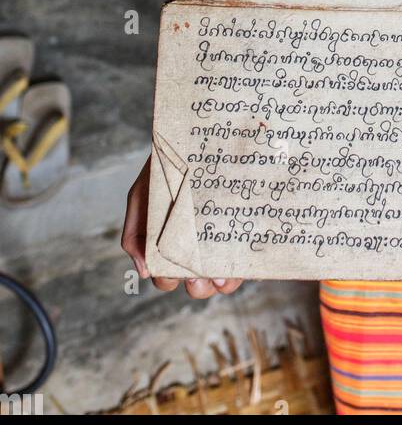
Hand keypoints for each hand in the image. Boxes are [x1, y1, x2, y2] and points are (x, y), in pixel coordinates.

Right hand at [122, 155, 243, 298]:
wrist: (191, 137)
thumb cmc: (164, 170)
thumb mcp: (141, 197)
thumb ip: (134, 232)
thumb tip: (144, 272)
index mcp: (167, 244)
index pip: (166, 276)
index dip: (168, 280)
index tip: (172, 272)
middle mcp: (193, 248)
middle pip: (196, 283)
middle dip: (197, 287)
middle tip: (198, 275)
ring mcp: (218, 241)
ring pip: (221, 277)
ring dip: (222, 285)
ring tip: (222, 277)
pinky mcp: (240, 231)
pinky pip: (245, 257)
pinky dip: (244, 267)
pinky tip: (241, 265)